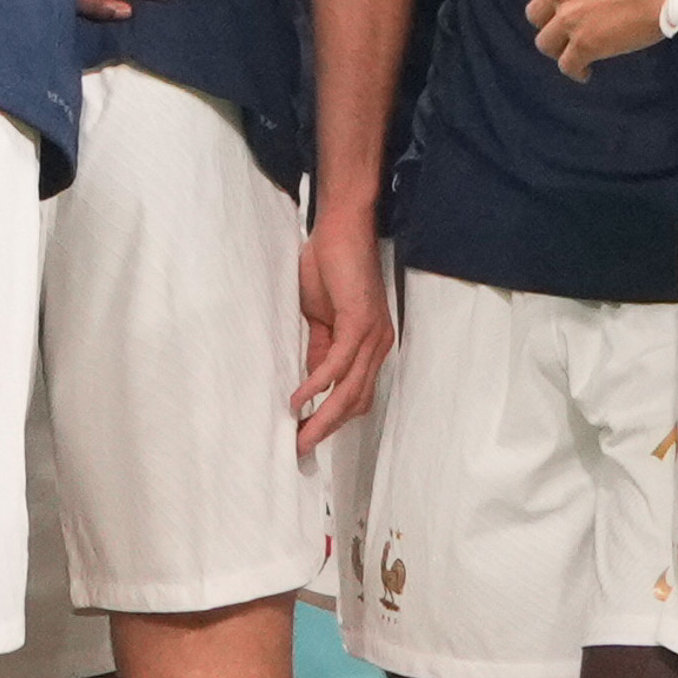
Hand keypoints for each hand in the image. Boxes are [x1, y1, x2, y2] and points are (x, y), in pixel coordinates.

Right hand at [294, 214, 393, 459]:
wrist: (340, 228)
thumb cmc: (329, 267)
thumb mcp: (321, 319)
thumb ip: (320, 351)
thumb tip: (312, 384)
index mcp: (371, 346)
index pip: (357, 396)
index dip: (334, 421)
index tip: (308, 439)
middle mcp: (378, 345)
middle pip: (356, 402)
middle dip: (326, 429)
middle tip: (300, 449)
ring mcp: (372, 335)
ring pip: (349, 390)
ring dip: (322, 417)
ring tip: (299, 436)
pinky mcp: (358, 321)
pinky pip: (338, 363)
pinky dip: (318, 385)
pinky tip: (299, 399)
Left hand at [527, 0, 677, 80]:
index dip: (546, 2)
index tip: (557, 11)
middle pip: (536, 16)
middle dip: (551, 25)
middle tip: (569, 32)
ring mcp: (569, 17)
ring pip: (546, 43)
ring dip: (560, 49)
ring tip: (578, 53)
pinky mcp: (585, 44)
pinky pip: (567, 65)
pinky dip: (575, 71)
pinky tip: (587, 71)